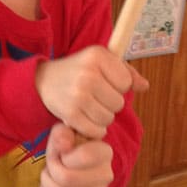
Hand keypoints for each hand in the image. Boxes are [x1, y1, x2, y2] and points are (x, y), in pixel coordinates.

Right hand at [34, 46, 148, 139]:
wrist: (42, 80)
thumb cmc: (77, 70)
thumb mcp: (100, 62)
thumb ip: (126, 72)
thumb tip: (144, 86)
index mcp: (97, 55)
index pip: (126, 82)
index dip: (118, 86)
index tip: (104, 83)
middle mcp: (88, 73)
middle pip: (118, 103)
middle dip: (109, 103)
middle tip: (93, 97)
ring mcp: (78, 94)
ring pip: (108, 118)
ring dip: (101, 117)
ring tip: (88, 107)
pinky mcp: (70, 113)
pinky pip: (96, 130)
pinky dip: (93, 129)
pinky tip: (84, 119)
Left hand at [38, 123, 113, 186]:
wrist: (75, 163)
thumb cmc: (70, 147)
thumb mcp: (64, 132)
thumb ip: (63, 133)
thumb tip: (63, 142)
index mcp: (104, 152)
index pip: (85, 156)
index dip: (64, 155)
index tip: (61, 152)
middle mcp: (106, 175)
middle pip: (67, 178)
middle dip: (51, 170)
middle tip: (51, 164)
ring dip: (47, 184)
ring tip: (49, 176)